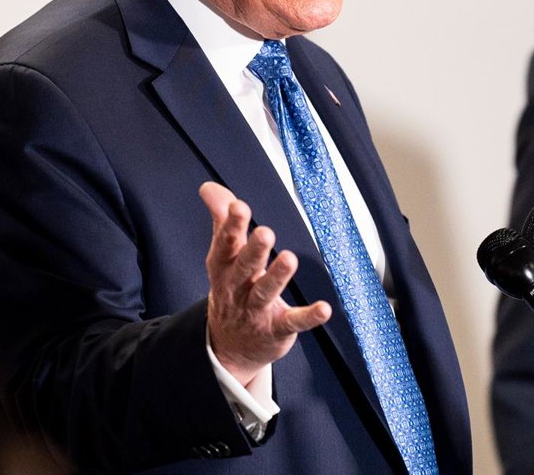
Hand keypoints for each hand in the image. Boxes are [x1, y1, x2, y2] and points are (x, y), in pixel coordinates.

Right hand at [201, 181, 330, 385]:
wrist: (229, 346)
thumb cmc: (232, 289)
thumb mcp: (223, 257)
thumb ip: (222, 221)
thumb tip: (209, 188)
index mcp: (223, 268)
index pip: (225, 246)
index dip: (231, 226)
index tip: (239, 206)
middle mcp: (237, 289)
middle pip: (244, 268)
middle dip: (254, 251)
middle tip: (265, 233)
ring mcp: (256, 311)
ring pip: (265, 292)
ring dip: (277, 276)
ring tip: (289, 259)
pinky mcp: (277, 329)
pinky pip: (293, 322)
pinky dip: (308, 317)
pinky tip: (324, 309)